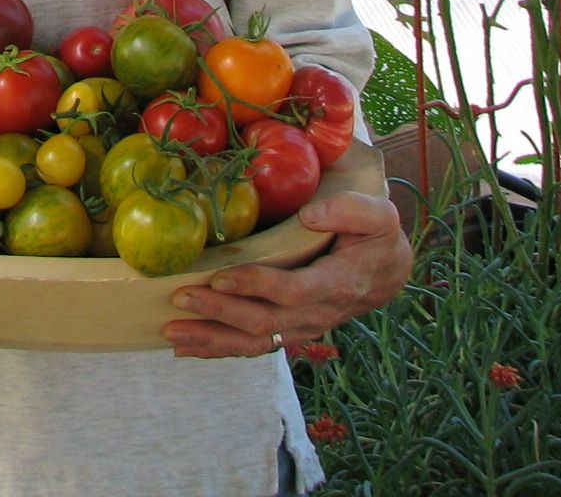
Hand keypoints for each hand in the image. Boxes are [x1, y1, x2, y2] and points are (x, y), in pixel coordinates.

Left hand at [163, 191, 411, 357]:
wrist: (387, 272)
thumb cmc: (376, 237)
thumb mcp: (378, 216)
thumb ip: (349, 211)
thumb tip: (310, 215)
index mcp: (336, 283)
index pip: (292, 291)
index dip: (255, 286)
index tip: (219, 278)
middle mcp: (317, 313)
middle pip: (264, 322)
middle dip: (219, 313)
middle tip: (180, 299)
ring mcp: (302, 327)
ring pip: (255, 341)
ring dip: (212, 340)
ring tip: (172, 333)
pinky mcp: (290, 329)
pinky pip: (253, 345)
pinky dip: (219, 349)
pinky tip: (186, 347)